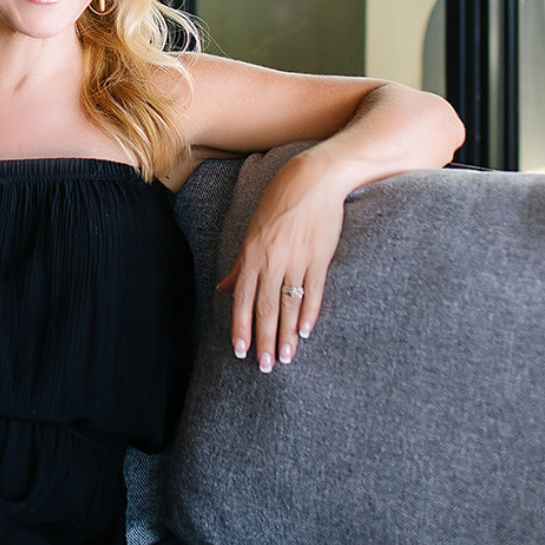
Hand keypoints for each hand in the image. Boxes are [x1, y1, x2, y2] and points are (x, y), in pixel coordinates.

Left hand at [215, 153, 344, 372]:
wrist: (315, 178)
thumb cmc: (280, 202)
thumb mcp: (253, 230)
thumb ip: (240, 264)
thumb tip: (224, 288)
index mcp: (252, 254)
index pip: (243, 299)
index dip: (241, 327)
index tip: (240, 351)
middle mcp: (272, 260)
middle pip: (265, 308)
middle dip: (263, 340)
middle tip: (264, 366)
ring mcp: (297, 259)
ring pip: (288, 305)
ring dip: (286, 335)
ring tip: (285, 358)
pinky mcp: (320, 257)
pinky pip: (313, 291)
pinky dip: (308, 313)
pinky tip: (304, 332)